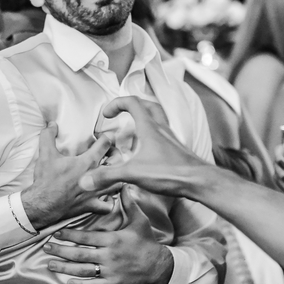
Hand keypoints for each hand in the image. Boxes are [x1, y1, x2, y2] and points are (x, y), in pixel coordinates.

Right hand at [22, 123, 117, 229]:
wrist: (41, 204)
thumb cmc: (46, 180)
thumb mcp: (45, 155)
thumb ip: (48, 136)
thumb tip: (52, 123)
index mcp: (86, 162)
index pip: (105, 144)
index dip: (107, 138)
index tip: (105, 138)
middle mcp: (95, 176)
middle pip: (118, 163)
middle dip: (117, 157)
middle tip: (112, 155)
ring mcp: (95, 192)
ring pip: (117, 184)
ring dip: (116, 179)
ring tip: (112, 175)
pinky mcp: (91, 206)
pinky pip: (108, 207)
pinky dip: (109, 203)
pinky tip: (106, 198)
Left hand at [44, 188, 173, 283]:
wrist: (159, 265)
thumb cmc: (147, 241)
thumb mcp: (139, 220)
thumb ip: (129, 203)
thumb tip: (124, 184)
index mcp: (112, 240)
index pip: (86, 237)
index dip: (69, 235)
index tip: (56, 233)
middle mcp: (109, 256)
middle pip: (79, 254)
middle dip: (61, 250)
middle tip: (46, 248)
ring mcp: (110, 271)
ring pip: (83, 270)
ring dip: (65, 267)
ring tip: (50, 264)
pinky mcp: (113, 283)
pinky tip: (68, 281)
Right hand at [78, 97, 207, 197]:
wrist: (200, 181)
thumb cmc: (170, 172)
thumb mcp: (133, 173)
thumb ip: (108, 175)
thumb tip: (84, 180)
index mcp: (149, 127)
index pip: (132, 102)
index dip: (116, 103)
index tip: (106, 114)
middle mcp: (161, 129)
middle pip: (148, 105)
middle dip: (132, 105)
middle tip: (121, 114)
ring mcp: (171, 139)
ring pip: (158, 119)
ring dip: (145, 118)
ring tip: (133, 129)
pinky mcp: (177, 150)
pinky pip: (164, 134)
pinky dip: (153, 134)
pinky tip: (148, 149)